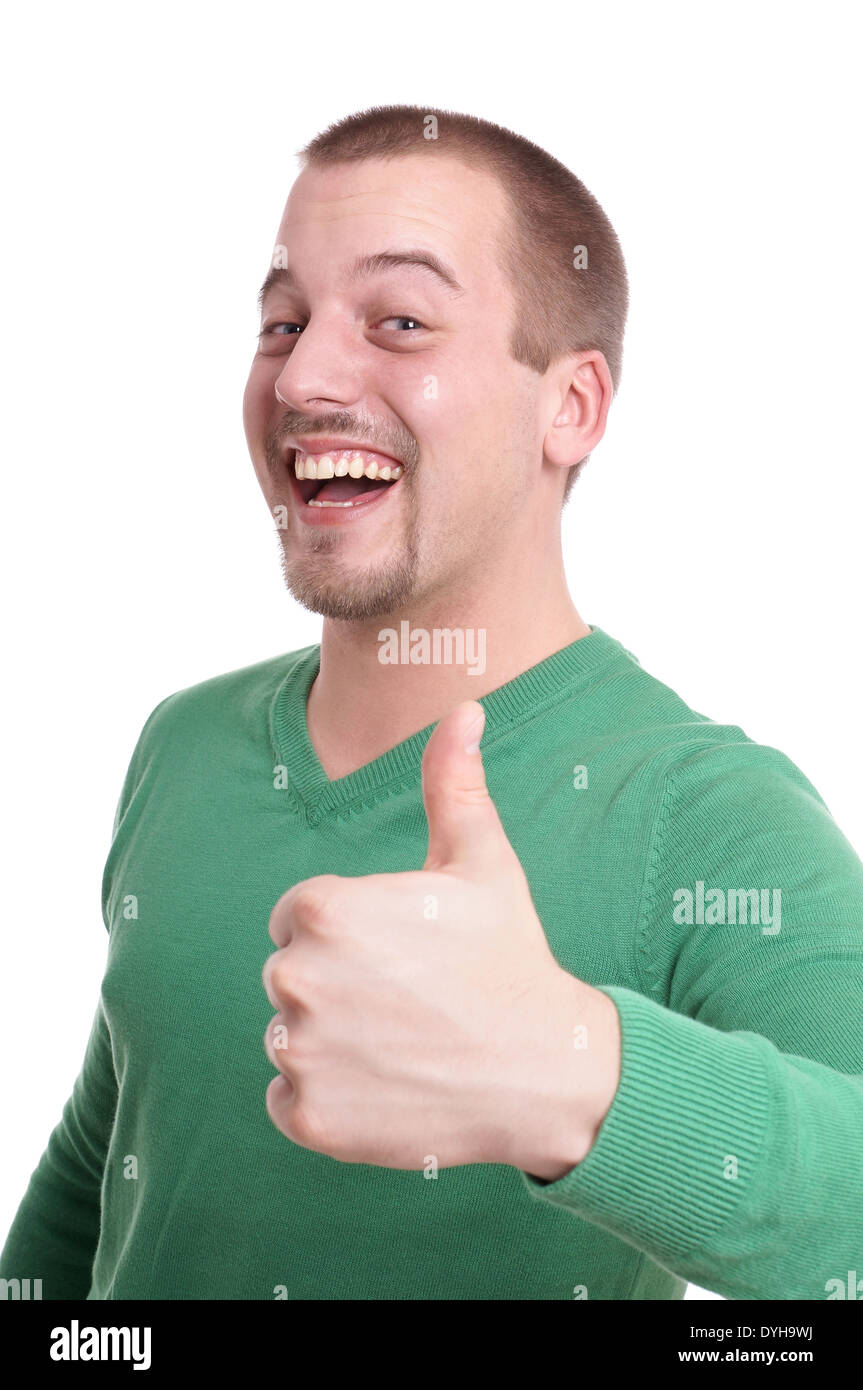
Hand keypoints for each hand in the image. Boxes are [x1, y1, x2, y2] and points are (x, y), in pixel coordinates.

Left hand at [262, 701, 620, 1176]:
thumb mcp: (481, 862)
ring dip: (332, 1043)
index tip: (404, 952)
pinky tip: (388, 1087)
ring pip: (288, 1036)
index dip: (352, 933)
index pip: (299, 917)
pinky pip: (289, 1100)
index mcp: (324, 909)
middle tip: (409, 999)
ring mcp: (301, 1053)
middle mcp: (296, 978)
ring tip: (402, 1042)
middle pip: (289, 975)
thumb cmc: (510, 957)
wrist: (546, 1070)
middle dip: (337, 985)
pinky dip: (328, 1100)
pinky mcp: (309, 1117)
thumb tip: (464, 709)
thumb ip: (452, 783)